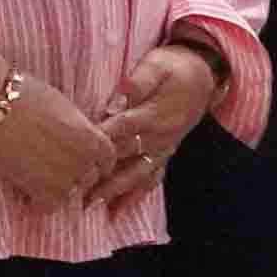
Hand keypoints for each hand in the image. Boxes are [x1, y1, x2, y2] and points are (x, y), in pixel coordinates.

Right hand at [0, 76, 123, 212]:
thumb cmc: (26, 96)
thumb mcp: (64, 107)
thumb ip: (78, 129)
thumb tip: (78, 137)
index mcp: (93, 139)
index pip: (107, 161)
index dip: (94, 160)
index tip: (80, 159)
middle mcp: (84, 162)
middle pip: (89, 179)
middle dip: (75, 174)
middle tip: (53, 166)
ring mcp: (63, 179)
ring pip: (70, 194)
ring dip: (57, 188)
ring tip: (39, 176)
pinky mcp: (40, 191)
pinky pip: (49, 207)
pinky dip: (39, 202)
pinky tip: (29, 189)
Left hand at [91, 45, 220, 207]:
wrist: (204, 76)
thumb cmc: (174, 67)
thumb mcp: (157, 64)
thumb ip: (138, 82)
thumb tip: (115, 101)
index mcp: (153, 114)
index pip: (121, 129)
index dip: (99, 142)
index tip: (77, 154)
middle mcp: (158, 136)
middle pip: (124, 157)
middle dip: (99, 174)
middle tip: (73, 188)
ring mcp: (163, 148)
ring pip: (137, 174)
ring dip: (114, 191)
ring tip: (90, 205)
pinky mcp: (166, 154)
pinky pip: (152, 179)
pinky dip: (135, 196)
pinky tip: (118, 211)